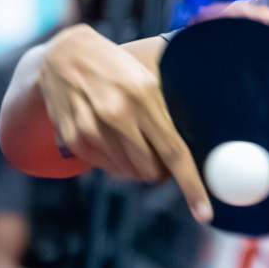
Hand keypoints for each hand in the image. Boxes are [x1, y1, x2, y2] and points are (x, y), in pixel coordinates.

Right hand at [38, 24, 210, 221]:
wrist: (64, 54)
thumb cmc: (117, 68)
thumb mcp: (146, 79)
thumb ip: (166, 112)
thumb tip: (191, 150)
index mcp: (144, 95)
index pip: (175, 152)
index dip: (192, 185)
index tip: (205, 213)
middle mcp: (117, 114)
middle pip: (151, 170)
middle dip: (162, 172)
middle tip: (161, 158)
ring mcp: (92, 128)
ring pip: (129, 173)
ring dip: (139, 168)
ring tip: (134, 140)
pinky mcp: (74, 138)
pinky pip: (107, 168)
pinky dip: (117, 163)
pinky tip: (113, 139)